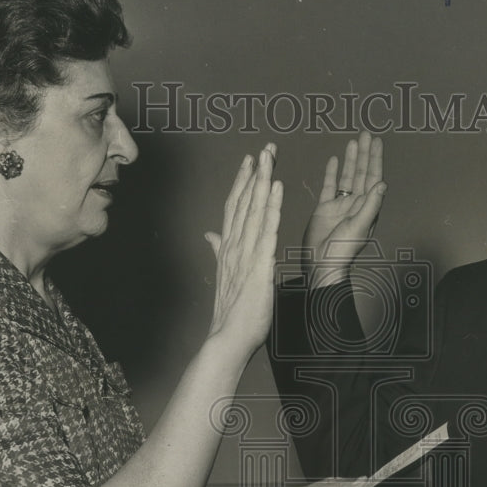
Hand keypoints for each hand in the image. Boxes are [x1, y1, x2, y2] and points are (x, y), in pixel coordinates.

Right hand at [205, 144, 282, 352]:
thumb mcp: (225, 275)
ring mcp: (246, 254)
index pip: (235, 208)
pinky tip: (276, 189)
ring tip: (270, 157)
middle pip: (244, 202)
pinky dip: (271, 208)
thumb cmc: (232, 312)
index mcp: (229, 248)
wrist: (228, 338)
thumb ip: (218, 250)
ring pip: (254, 210)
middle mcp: (235, 246)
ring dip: (262, 181)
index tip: (249, 161)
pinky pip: (267, 231)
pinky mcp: (258, 265)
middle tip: (265, 148)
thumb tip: (209, 235)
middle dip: (255, 173)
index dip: (242, 182)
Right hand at [303, 131, 385, 287]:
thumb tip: (382, 184)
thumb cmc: (343, 250)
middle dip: (364, 154)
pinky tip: (335, 159)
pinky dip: (333, 173)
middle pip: (362, 173)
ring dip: (351, 160)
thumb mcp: (359, 227)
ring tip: (353, 142)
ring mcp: (340, 205)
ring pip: (347, 177)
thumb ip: (371, 205)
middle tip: (366, 134)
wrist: (321, 263)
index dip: (375, 160)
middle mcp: (356, 204)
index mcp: (367, 208)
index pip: (373, 178)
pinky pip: (330, 186)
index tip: (377, 143)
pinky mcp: (324, 208)